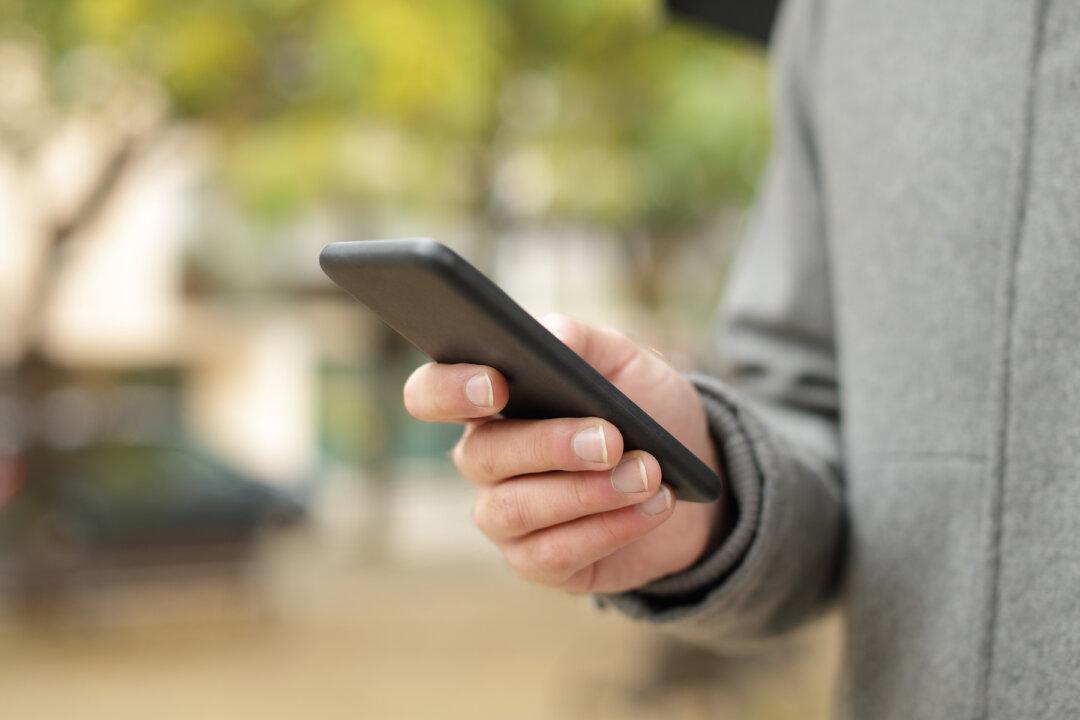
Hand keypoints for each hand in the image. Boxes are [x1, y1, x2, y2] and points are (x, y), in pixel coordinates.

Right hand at [402, 314, 725, 593]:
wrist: (694, 472)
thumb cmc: (645, 408)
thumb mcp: (625, 361)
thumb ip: (583, 341)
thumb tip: (549, 335)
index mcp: (490, 402)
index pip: (432, 394)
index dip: (449, 391)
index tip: (497, 385)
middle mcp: (485, 460)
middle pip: (480, 456)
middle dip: (549, 446)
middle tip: (612, 439)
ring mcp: (506, 516)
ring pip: (515, 510)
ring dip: (587, 492)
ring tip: (647, 474)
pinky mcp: (538, 563)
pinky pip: (553, 554)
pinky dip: (609, 529)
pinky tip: (652, 505)